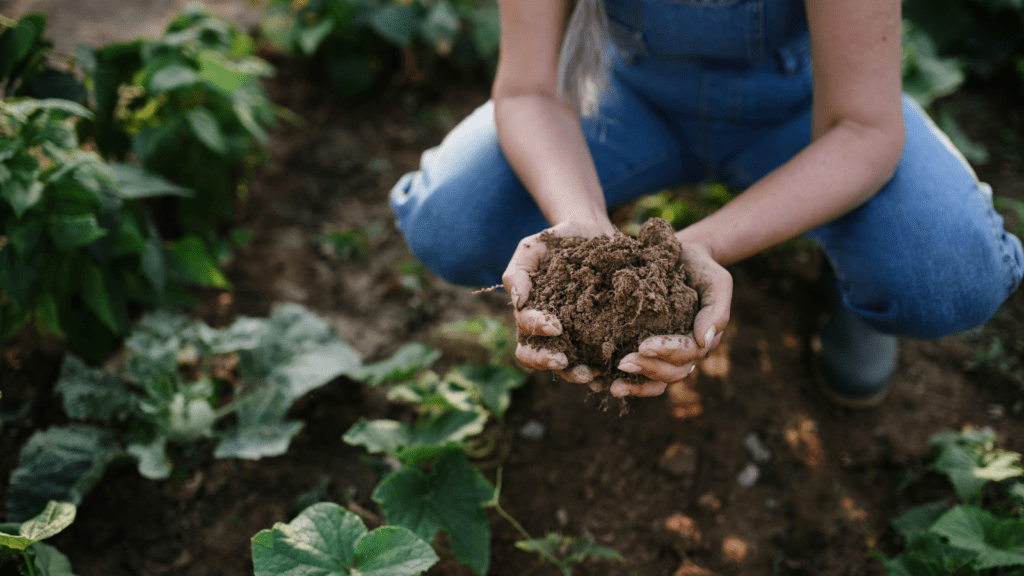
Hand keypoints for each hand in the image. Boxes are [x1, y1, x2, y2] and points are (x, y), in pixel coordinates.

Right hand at [502, 221, 611, 385]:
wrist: (592, 233)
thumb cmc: (556, 242)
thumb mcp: (532, 249)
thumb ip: (518, 273)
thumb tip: (518, 302)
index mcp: (530, 314)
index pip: (525, 332)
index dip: (537, 332)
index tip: (555, 326)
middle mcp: (549, 332)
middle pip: (538, 358)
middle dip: (549, 362)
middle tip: (565, 361)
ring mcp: (574, 336)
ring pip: (567, 365)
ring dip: (576, 373)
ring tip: (592, 373)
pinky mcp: (598, 334)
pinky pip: (598, 358)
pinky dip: (604, 369)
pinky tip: (613, 371)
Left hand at [609, 239, 731, 396]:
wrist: (680, 256)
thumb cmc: (700, 267)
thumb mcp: (716, 282)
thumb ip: (716, 310)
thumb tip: (704, 342)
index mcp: (702, 338)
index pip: (689, 354)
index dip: (668, 352)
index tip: (644, 345)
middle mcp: (684, 351)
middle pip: (672, 372)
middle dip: (648, 369)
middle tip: (623, 362)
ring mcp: (665, 353)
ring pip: (657, 380)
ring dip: (636, 384)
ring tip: (613, 385)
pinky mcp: (645, 348)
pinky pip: (640, 373)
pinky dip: (625, 381)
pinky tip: (602, 384)